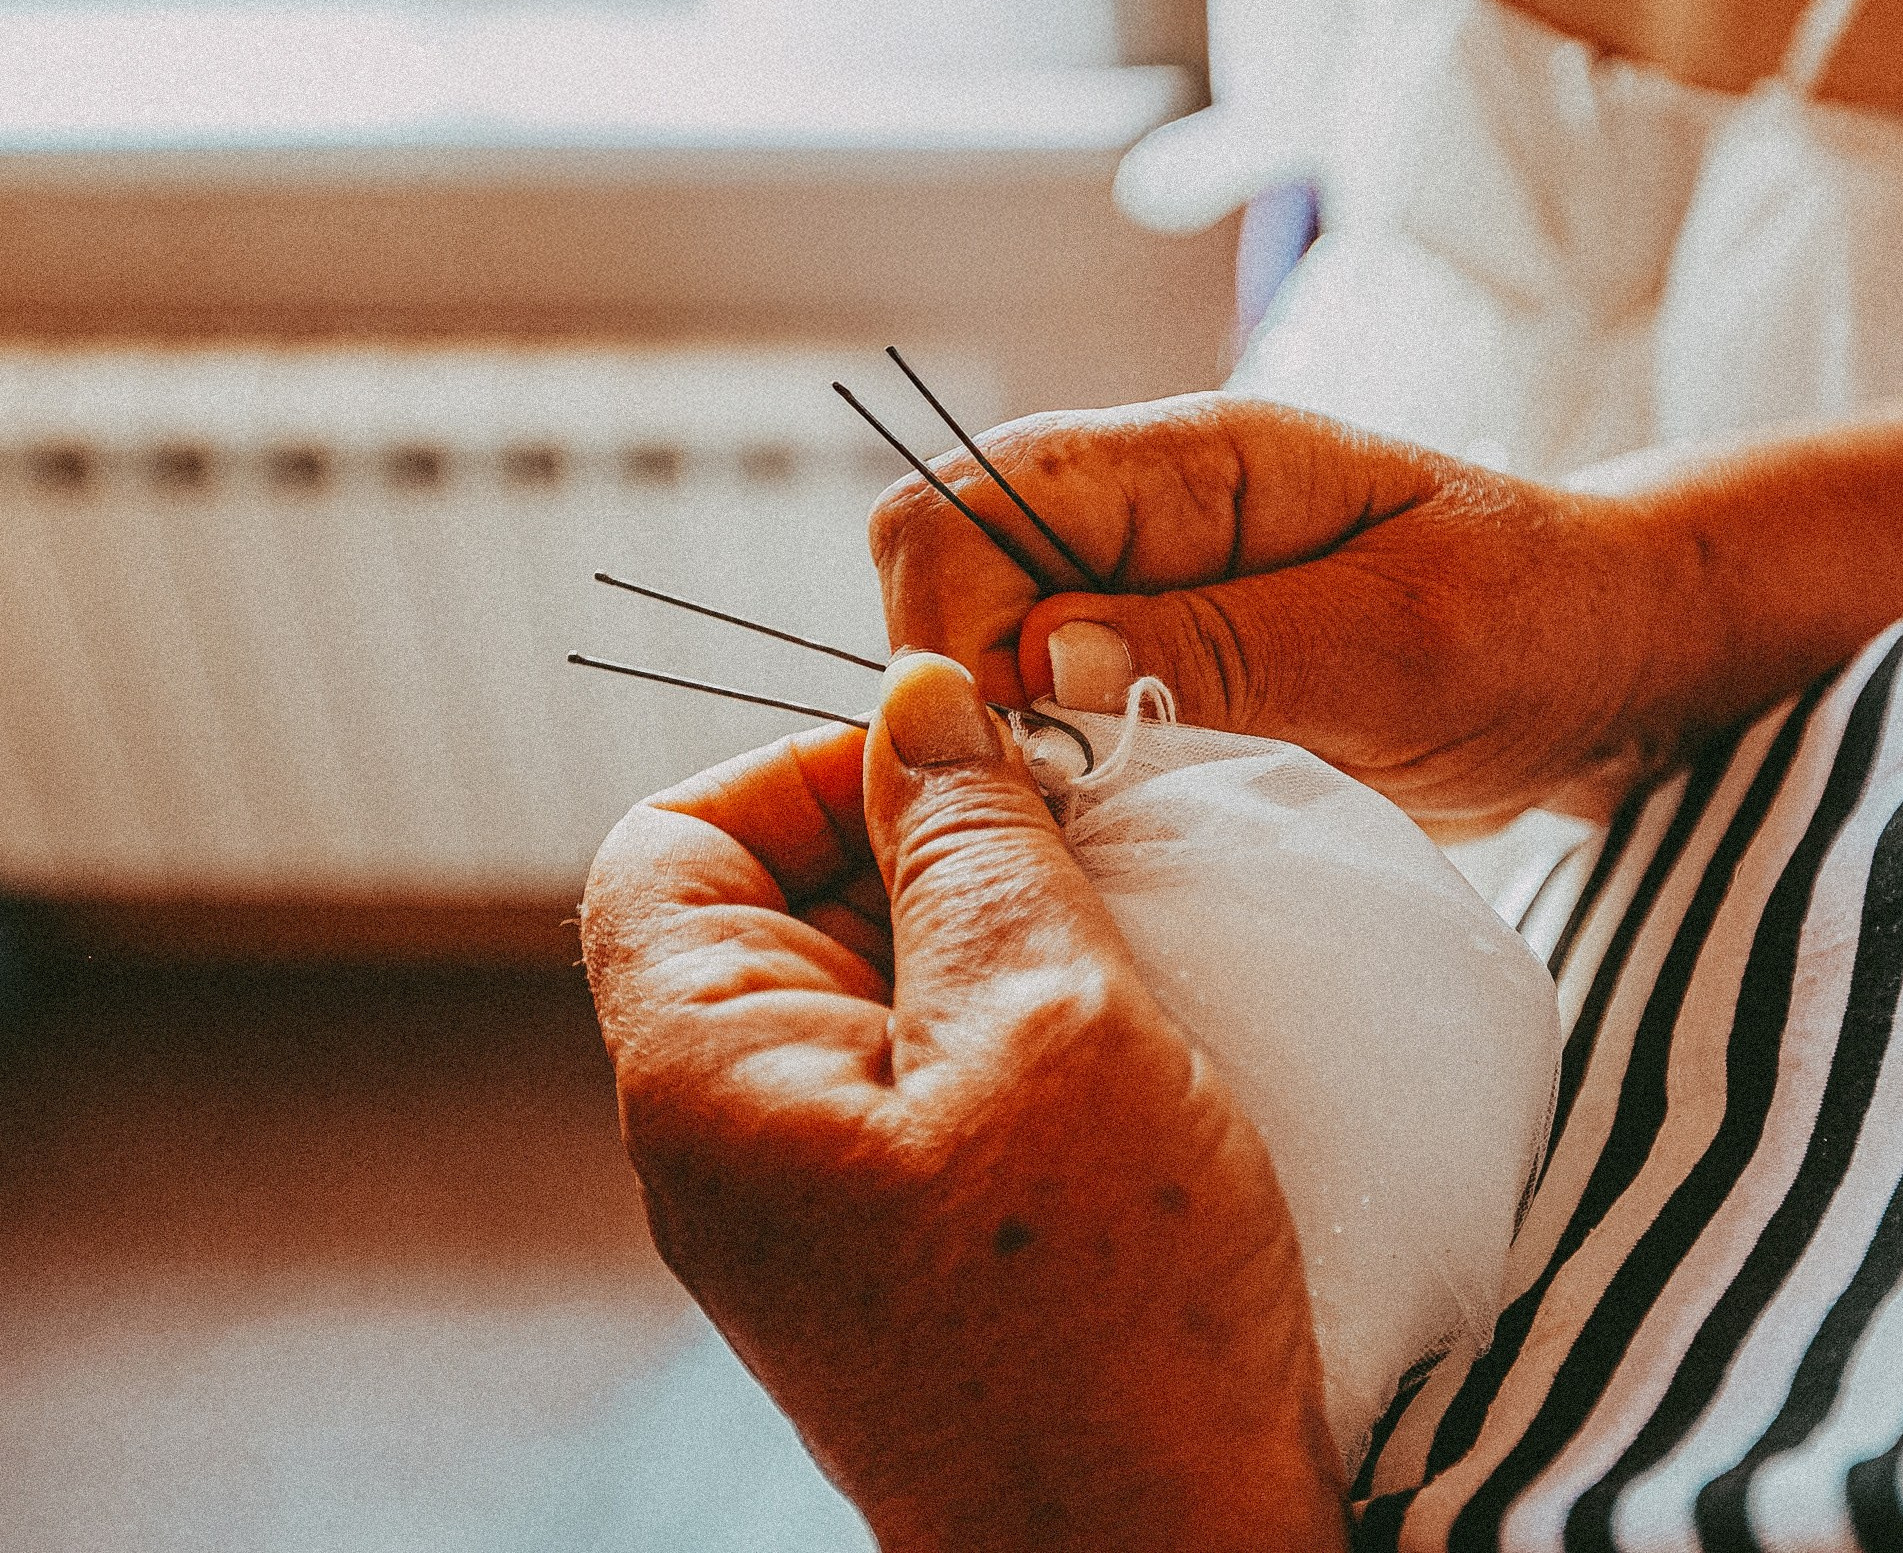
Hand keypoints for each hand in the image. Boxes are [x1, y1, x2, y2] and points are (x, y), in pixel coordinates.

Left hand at [580, 653, 1347, 1552]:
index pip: (668, 843)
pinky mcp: (899, 1249)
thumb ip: (971, 844)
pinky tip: (1123, 1038)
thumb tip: (917, 697)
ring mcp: (815, 1206)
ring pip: (868, 988)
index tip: (965, 771)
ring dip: (990, 933)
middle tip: (1081, 844)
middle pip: (772, 905)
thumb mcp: (1050, 1024)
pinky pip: (921, 1080)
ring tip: (1119, 946)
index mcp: (709, 1078)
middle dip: (923, 843)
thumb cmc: (1109, 1316)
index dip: (805, 769)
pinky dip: (1012, 1023)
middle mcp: (732, 1141)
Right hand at [871, 395, 1696, 835]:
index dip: (954, 632)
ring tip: (1096, 825)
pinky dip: (1058, 776)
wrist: (1613, 663)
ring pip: (981, 650)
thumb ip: (1228, 647)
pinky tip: (1116, 833)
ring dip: (1009, 744)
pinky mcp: (1164, 667)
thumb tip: (1045, 662)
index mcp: (1195, 463)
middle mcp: (1146, 515)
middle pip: (943, 572)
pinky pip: (1048, 711)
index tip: (1026, 756)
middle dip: (962, 693)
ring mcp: (1148, 591)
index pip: (968, 504)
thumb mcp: (1405, 645)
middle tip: (1058, 803)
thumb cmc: (1538, 628)